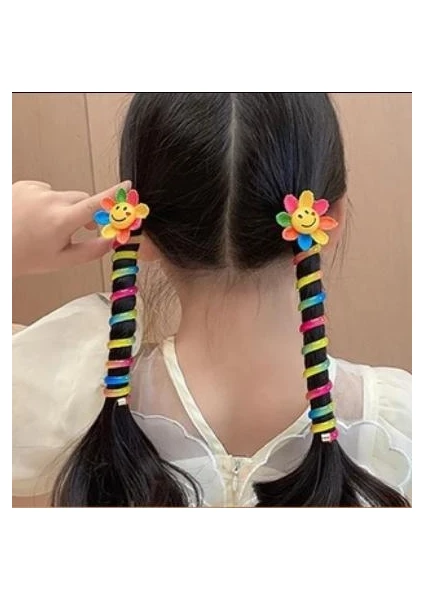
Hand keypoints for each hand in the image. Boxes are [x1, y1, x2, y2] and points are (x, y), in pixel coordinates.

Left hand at [12, 180, 130, 277]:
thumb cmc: (24, 256)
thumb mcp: (62, 260)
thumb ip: (93, 250)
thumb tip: (113, 241)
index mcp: (61, 221)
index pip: (96, 203)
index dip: (114, 194)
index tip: (128, 186)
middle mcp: (49, 201)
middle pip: (82, 199)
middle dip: (84, 212)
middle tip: (76, 229)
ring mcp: (35, 191)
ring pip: (63, 196)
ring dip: (62, 208)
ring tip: (45, 225)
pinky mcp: (25, 185)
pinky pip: (46, 190)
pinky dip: (45, 202)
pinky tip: (34, 216)